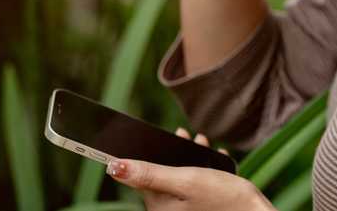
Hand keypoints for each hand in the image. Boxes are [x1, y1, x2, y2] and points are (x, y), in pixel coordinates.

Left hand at [106, 127, 274, 210]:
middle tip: (186, 134)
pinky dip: (203, 168)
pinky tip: (215, 159)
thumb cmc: (221, 198)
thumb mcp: (185, 180)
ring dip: (190, 156)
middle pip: (161, 172)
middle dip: (174, 151)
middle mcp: (167, 209)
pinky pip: (195, 182)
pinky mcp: (200, 205)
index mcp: (157, 205)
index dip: (143, 151)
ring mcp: (184, 208)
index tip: (148, 134)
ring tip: (202, 142)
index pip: (140, 173)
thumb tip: (114, 166)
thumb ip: (150, 173)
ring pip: (179, 175)